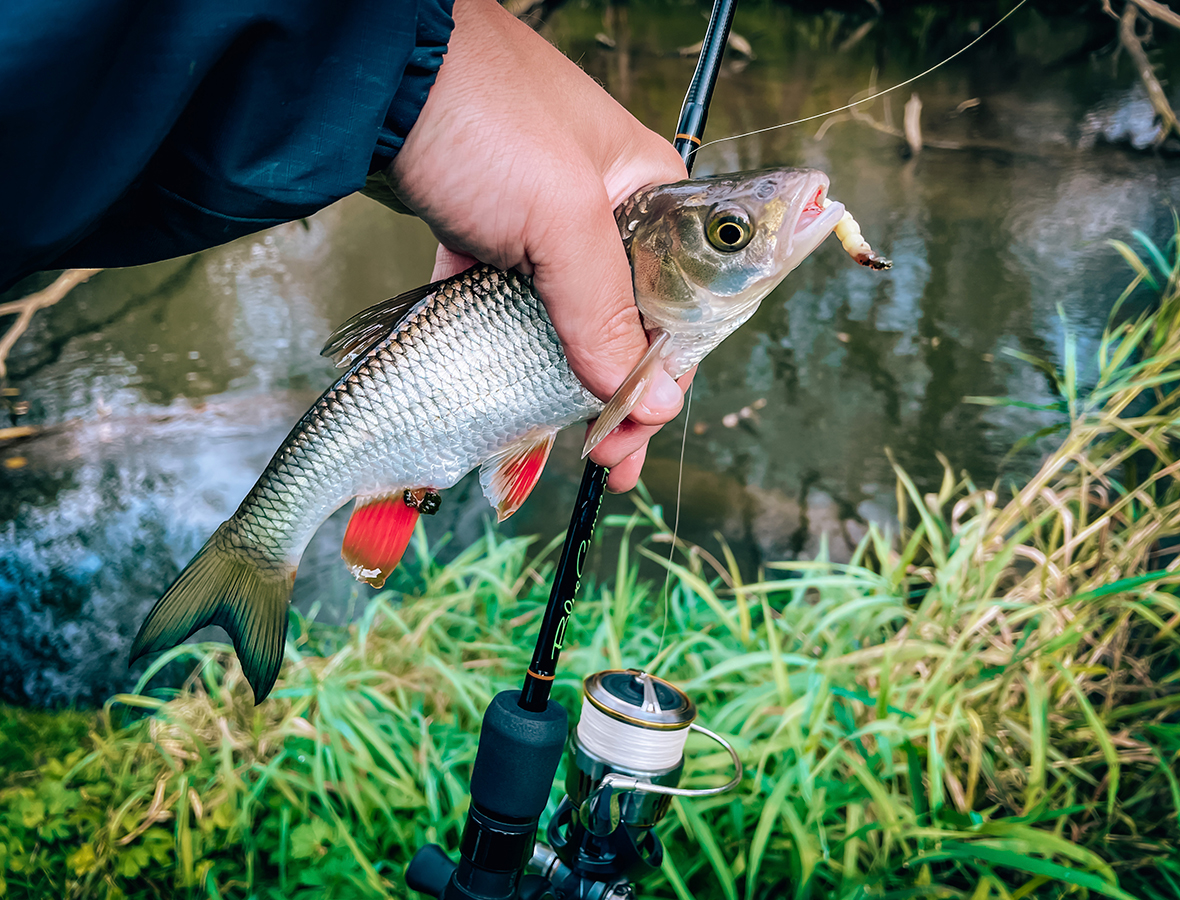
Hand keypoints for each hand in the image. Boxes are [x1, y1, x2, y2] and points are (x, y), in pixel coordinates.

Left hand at [387, 0, 689, 491]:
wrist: (375, 71)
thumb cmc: (484, 118)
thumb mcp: (562, 218)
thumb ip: (605, 309)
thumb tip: (645, 394)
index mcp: (649, 193)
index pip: (679, 300)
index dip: (665, 372)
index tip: (639, 427)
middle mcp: (601, 213)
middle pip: (623, 322)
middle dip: (616, 393)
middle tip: (607, 458)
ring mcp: (537, 226)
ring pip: (563, 322)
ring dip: (565, 385)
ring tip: (568, 447)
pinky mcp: (483, 237)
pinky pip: (504, 309)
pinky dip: (505, 355)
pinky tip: (511, 403)